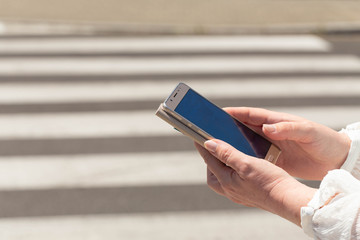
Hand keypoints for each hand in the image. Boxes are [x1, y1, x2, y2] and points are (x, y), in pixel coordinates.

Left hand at [195, 139, 315, 225]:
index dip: (203, 147)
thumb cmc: (269, 181)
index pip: (209, 161)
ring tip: (229, 154)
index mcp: (226, 182)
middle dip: (210, 160)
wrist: (288, 199)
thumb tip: (209, 144)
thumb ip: (226, 153)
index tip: (197, 137)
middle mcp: (230, 190)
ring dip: (223, 166)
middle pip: (212, 174)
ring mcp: (239, 194)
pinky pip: (234, 182)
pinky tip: (242, 166)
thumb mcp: (246, 163)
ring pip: (223, 179)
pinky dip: (234, 172)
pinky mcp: (248, 195)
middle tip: (214, 147)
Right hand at [224, 107, 350, 179]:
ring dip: (233, 144)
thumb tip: (267, 127)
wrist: (336, 159)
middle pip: (243, 128)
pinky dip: (244, 158)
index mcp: (276, 121)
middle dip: (226, 128)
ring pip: (246, 143)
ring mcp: (270, 145)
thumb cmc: (324, 141)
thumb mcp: (308, 132)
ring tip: (217, 148)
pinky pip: (254, 157)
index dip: (233, 113)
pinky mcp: (273, 158)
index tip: (217, 113)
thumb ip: (288, 128)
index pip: (250, 114)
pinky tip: (234, 163)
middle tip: (209, 131)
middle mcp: (270, 132)